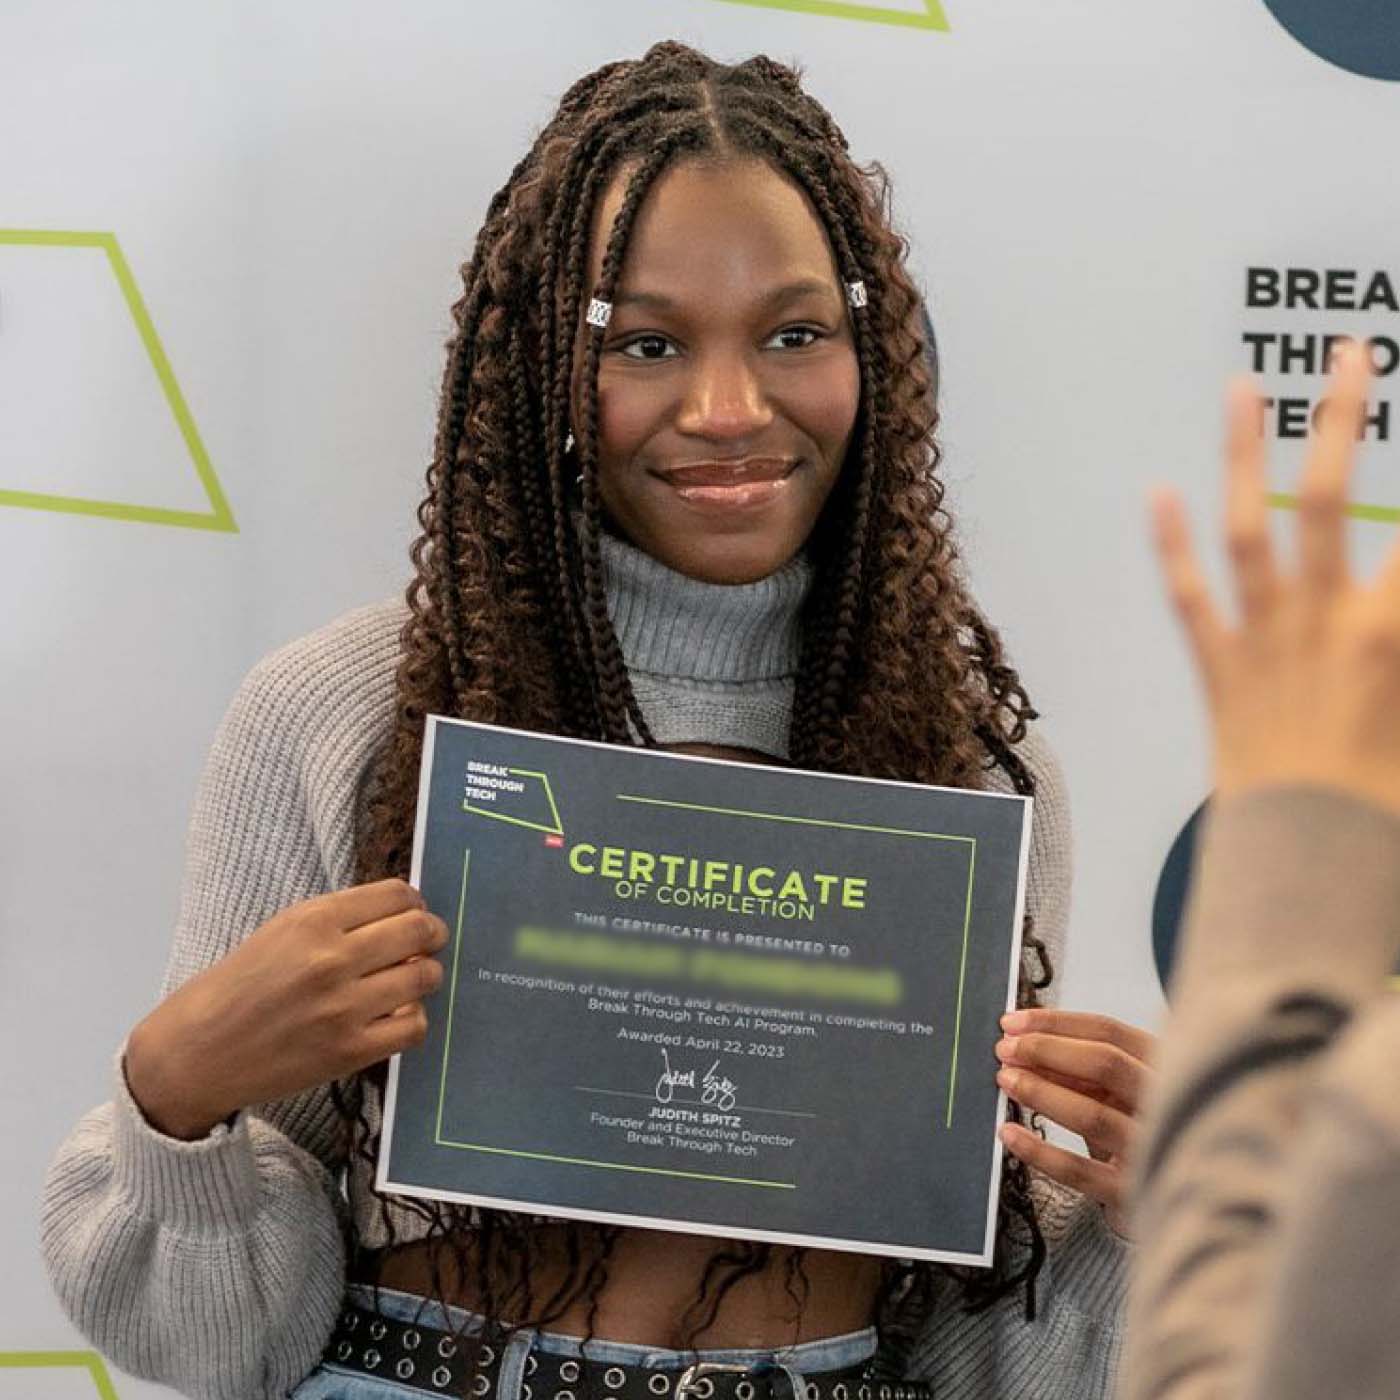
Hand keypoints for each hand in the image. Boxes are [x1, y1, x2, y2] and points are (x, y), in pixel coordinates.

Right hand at [125, 879, 448, 1139]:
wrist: (197, 1053)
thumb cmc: (239, 987)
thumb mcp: (283, 930)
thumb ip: (341, 918)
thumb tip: (403, 910)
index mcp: (313, 920)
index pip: (397, 895)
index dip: (414, 902)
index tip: (412, 911)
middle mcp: (332, 959)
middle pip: (419, 931)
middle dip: (431, 933)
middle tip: (426, 941)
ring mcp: (344, 1008)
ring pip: (424, 977)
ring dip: (425, 975)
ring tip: (409, 979)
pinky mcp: (350, 1051)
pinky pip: (414, 1026)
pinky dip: (412, 1018)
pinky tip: (394, 1015)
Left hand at [994, 1008, 1155, 1235]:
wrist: (1185, 1196)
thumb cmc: (1136, 1130)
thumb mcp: (1120, 1093)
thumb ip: (1085, 1070)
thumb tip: (1025, 1045)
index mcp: (1165, 1069)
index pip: (1110, 1032)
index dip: (1055, 1023)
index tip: (1012, 1022)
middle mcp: (1167, 1106)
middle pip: (1105, 1064)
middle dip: (1046, 1050)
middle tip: (1005, 1050)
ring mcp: (1152, 1151)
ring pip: (1092, 1114)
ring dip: (1040, 1092)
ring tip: (1006, 1080)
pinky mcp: (1132, 1193)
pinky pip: (1080, 1171)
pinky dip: (1039, 1151)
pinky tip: (1010, 1133)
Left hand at [1153, 341, 1399, 814]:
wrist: (1315, 869)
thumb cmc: (1392, 808)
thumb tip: (1394, 597)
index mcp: (1399, 631)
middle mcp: (1330, 619)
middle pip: (1332, 497)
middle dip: (1342, 417)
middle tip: (1350, 354)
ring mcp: (1267, 640)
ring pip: (1250, 529)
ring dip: (1243, 455)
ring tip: (1238, 388)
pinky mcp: (1221, 671)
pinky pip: (1190, 598)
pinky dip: (1171, 547)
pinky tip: (1157, 494)